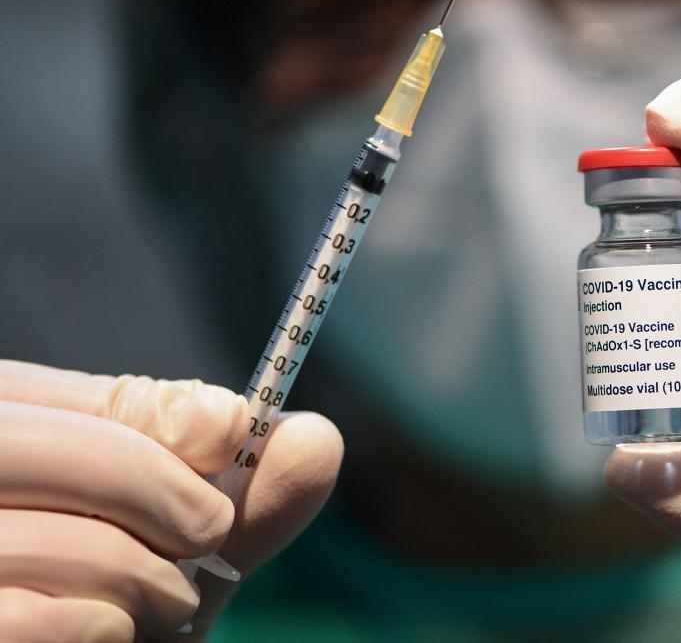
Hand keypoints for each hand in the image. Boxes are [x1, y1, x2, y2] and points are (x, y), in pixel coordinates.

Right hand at [0, 361, 341, 641]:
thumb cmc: (117, 600)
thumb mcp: (179, 541)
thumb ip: (238, 492)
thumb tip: (316, 438)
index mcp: (4, 431)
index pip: (67, 395)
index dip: (155, 414)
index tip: (231, 430)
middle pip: (59, 452)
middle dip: (162, 492)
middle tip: (208, 532)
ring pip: (64, 544)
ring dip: (148, 581)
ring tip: (161, 602)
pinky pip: (37, 620)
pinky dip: (104, 629)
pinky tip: (107, 633)